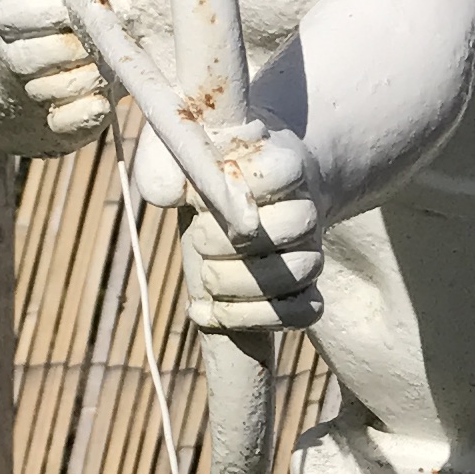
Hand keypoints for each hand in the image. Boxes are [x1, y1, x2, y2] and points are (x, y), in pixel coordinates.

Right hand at [0, 0, 109, 144]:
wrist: (12, 64)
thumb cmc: (41, 11)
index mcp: (6, 18)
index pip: (18, 16)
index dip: (51, 12)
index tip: (79, 5)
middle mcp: (13, 59)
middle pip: (47, 54)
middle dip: (82, 43)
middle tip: (104, 34)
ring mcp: (32, 94)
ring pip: (63, 88)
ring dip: (93, 74)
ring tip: (107, 60)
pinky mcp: (52, 126)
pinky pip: (68, 124)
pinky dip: (88, 112)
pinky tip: (102, 97)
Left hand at [167, 118, 322, 331]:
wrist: (243, 205)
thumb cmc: (207, 177)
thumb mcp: (183, 156)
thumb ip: (165, 164)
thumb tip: (165, 195)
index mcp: (282, 162)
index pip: (280, 170)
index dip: (237, 188)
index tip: (199, 193)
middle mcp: (306, 206)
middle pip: (296, 222)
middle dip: (231, 239)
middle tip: (198, 238)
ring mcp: (309, 252)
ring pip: (299, 272)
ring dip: (238, 282)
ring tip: (204, 278)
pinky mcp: (305, 291)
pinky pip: (303, 313)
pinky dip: (250, 317)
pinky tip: (206, 310)